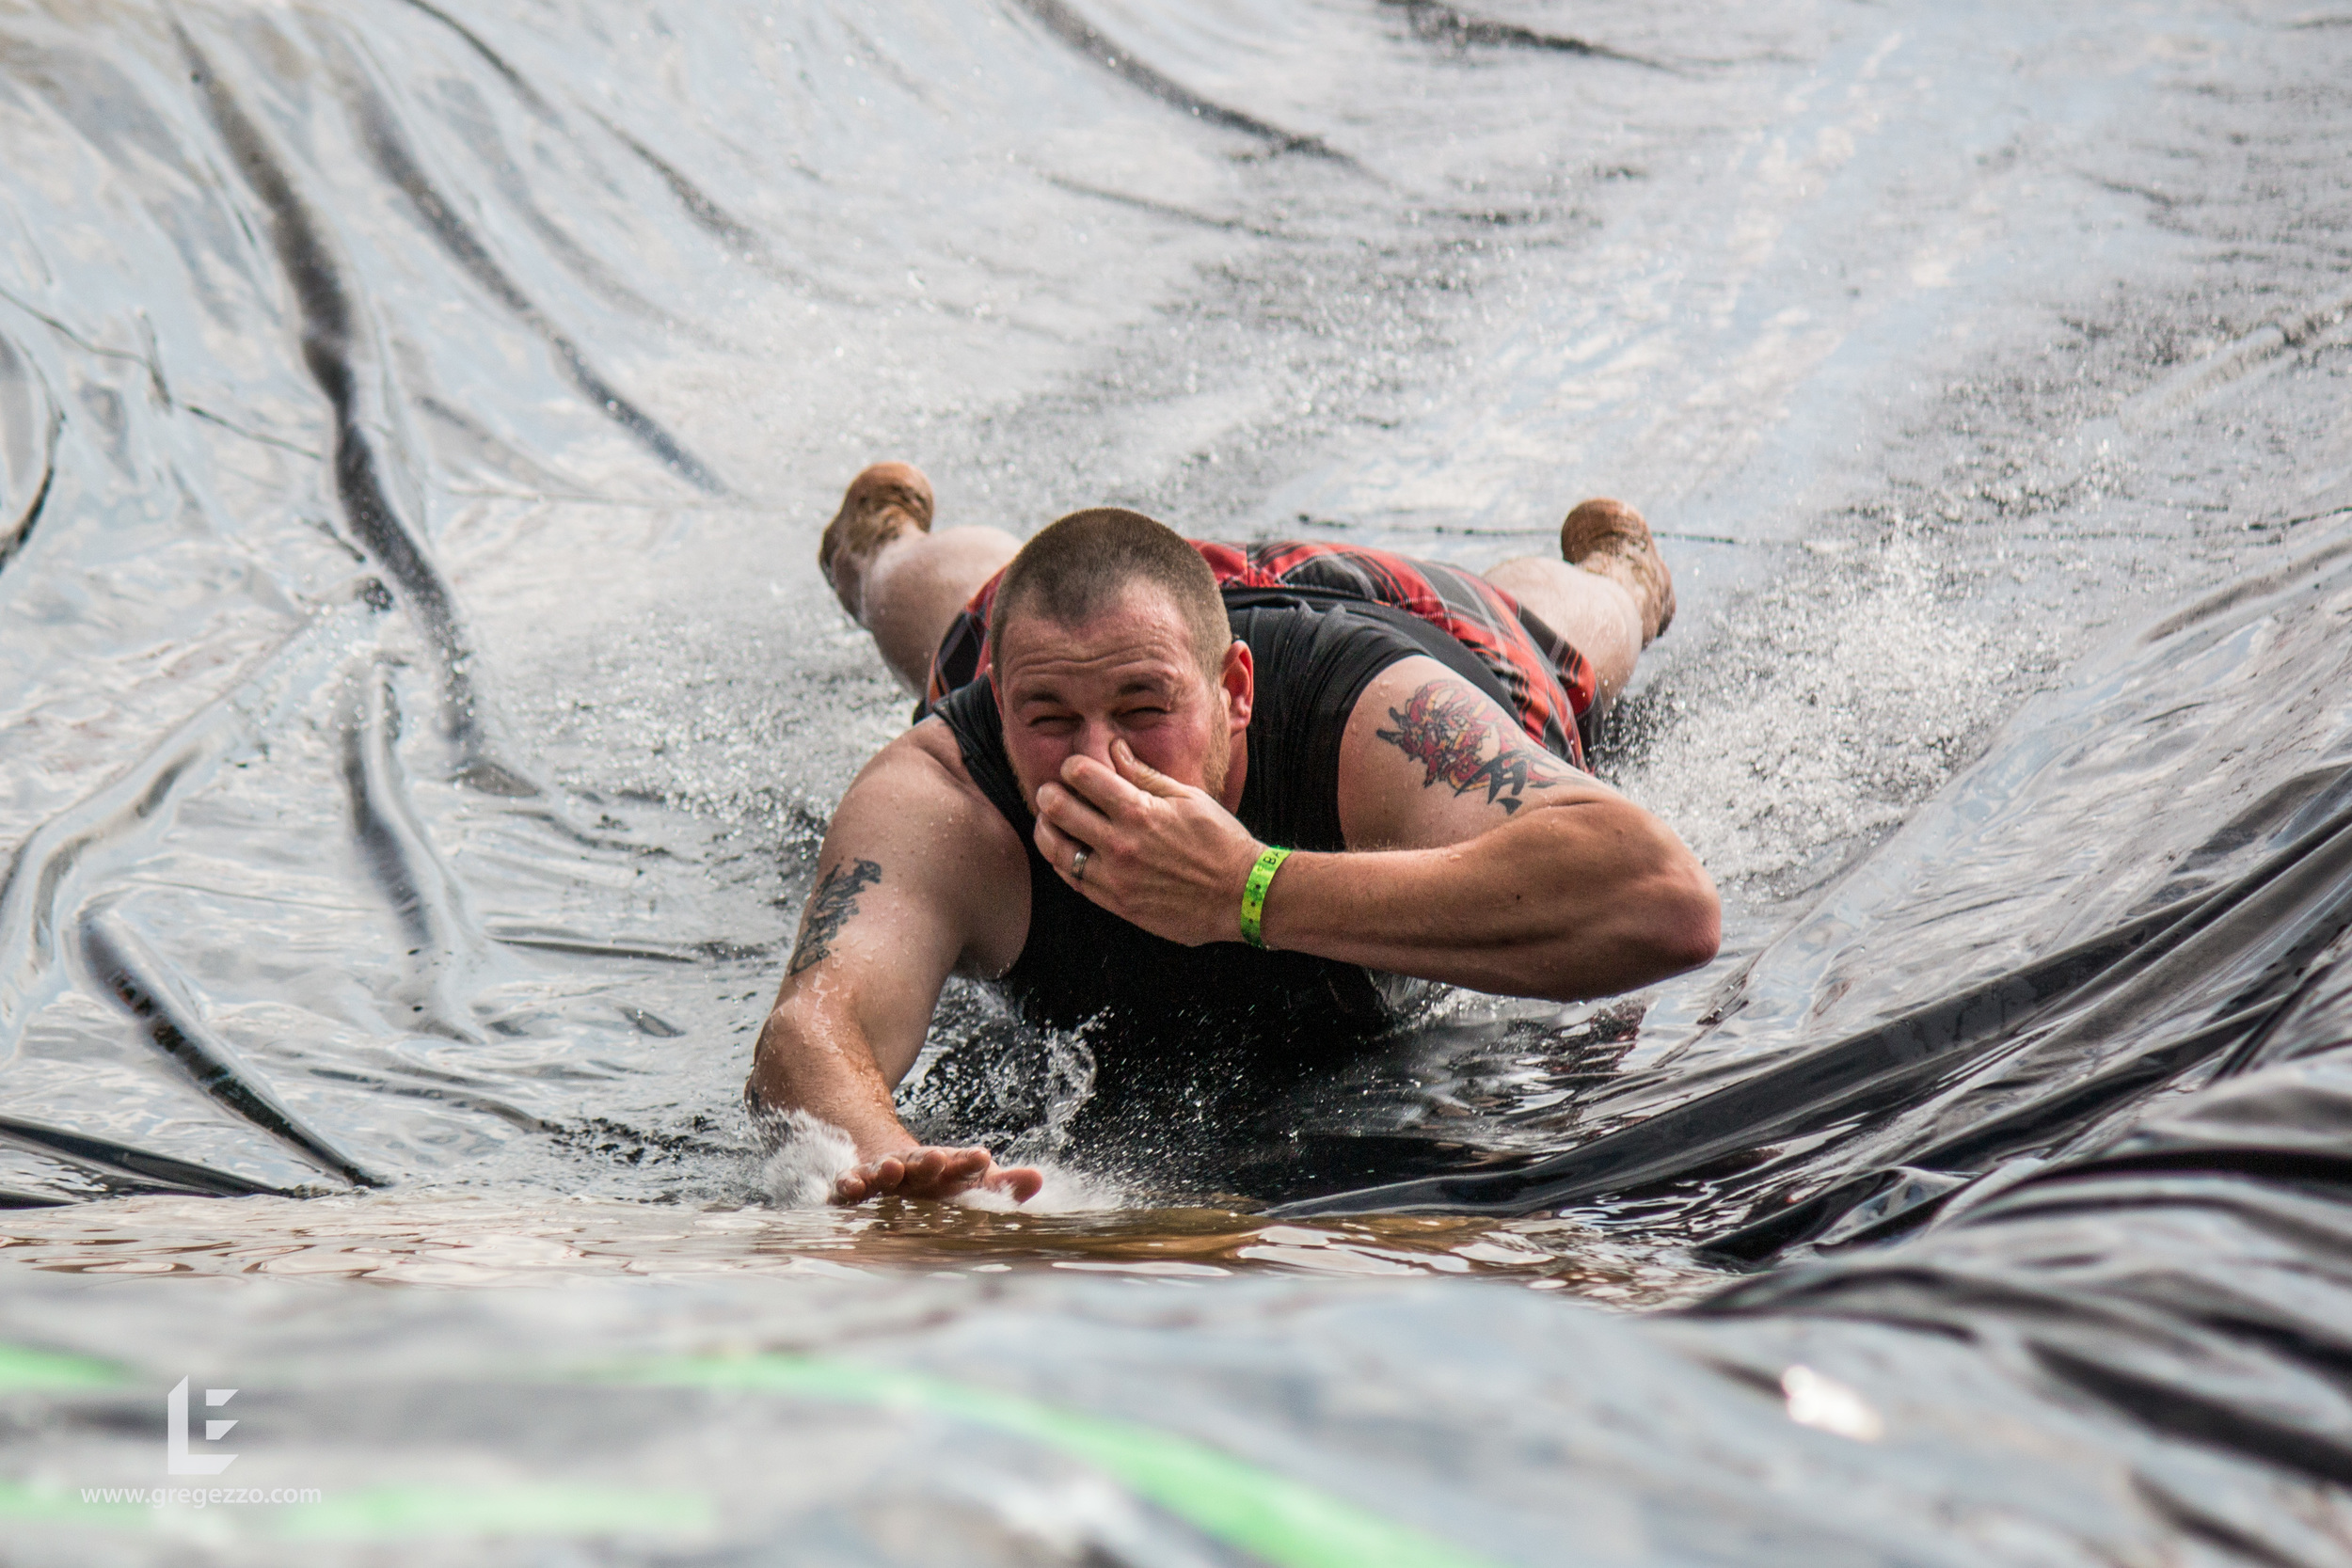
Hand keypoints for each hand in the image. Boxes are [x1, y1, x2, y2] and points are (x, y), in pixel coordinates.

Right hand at [830, 1143, 1044, 1204]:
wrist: (887, 1161)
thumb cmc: (939, 1183)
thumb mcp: (971, 1185)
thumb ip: (1002, 1187)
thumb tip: (1039, 1179)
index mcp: (943, 1169)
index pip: (959, 1163)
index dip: (969, 1162)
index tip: (983, 1157)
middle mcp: (912, 1169)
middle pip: (920, 1163)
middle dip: (928, 1162)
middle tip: (937, 1159)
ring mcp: (881, 1176)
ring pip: (883, 1171)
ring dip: (886, 1169)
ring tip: (891, 1167)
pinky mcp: (853, 1188)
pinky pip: (848, 1186)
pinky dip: (847, 1184)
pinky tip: (849, 1187)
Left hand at [1032, 739, 1263, 946]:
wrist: (1242, 894)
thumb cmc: (1220, 840)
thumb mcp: (1187, 797)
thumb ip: (1144, 774)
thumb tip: (1115, 749)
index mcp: (1140, 811)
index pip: (1083, 777)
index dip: (1072, 766)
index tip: (1074, 767)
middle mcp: (1121, 845)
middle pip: (1059, 810)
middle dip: (1049, 793)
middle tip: (1051, 791)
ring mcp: (1116, 878)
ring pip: (1057, 849)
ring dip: (1046, 829)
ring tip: (1050, 820)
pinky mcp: (1118, 903)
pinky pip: (1073, 880)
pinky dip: (1062, 861)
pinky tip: (1066, 850)